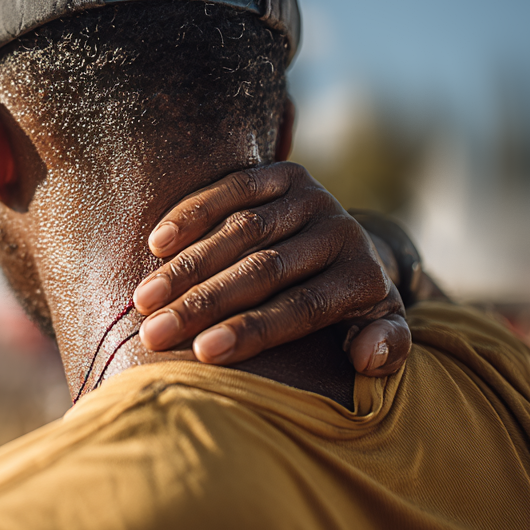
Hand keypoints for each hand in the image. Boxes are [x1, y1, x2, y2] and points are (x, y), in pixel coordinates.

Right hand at [132, 162, 410, 376]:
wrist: (345, 245)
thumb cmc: (347, 308)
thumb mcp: (378, 332)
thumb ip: (385, 349)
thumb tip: (369, 356)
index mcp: (364, 278)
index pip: (301, 308)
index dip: (249, 330)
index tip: (200, 354)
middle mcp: (340, 231)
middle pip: (263, 270)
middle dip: (204, 303)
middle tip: (154, 332)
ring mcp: (310, 197)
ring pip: (240, 231)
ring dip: (186, 266)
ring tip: (144, 299)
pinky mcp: (282, 173)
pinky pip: (231, 189)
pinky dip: (191, 215)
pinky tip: (156, 244)